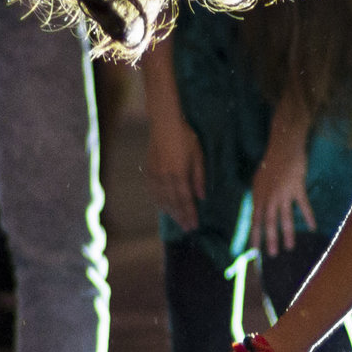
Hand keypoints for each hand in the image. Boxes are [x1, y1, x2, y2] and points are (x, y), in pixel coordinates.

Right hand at [145, 112, 207, 231]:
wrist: (164, 123)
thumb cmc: (185, 137)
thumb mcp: (198, 156)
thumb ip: (199, 178)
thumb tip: (202, 197)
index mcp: (179, 174)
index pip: (185, 200)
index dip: (189, 214)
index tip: (194, 225)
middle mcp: (165, 177)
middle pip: (173, 203)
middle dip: (181, 217)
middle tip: (187, 228)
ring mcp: (155, 174)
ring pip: (161, 199)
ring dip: (170, 212)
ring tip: (177, 221)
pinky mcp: (149, 170)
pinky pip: (153, 191)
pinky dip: (158, 201)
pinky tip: (162, 207)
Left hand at [250, 131, 315, 254]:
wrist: (284, 146)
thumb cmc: (271, 162)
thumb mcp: (259, 180)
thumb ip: (259, 197)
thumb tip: (256, 211)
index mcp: (259, 196)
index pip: (254, 220)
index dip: (254, 236)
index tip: (253, 251)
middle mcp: (269, 196)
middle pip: (268, 222)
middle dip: (270, 239)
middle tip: (272, 255)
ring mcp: (283, 193)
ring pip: (285, 217)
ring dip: (287, 234)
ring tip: (289, 247)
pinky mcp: (297, 187)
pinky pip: (303, 205)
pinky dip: (309, 217)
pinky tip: (313, 227)